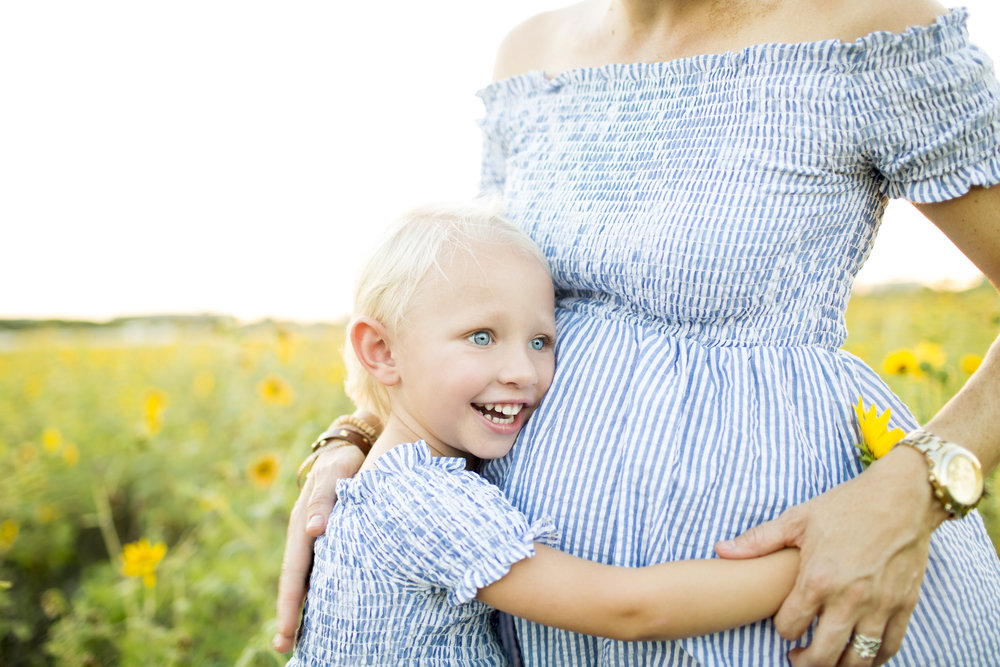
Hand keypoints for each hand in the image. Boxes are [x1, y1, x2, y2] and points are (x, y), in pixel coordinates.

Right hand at [272, 444, 365, 652]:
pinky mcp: (329, 538)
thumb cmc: (346, 460)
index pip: (295, 571)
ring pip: (308, 578)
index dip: (290, 603)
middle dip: (290, 614)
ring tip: (300, 640)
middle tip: (285, 648)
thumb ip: (325, 499)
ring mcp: (315, 537)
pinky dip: (318, 590)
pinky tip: (324, 609)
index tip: (286, 632)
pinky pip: (320, 569)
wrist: (355, 446)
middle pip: (296, 581)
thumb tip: (312, 531)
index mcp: (301, 522)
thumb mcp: (336, 472)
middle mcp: (304, 534)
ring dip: (303, 607)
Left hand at [715, 446, 945, 665]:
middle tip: (798, 658)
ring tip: (827, 661)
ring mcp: (879, 605)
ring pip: (857, 660)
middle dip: (805, 662)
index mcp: (817, 579)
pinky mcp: (904, 605)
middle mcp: (848, 599)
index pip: (789, 626)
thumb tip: (720, 550)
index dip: (781, 630)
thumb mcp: (798, 519)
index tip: (783, 624)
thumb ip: (759, 541)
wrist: (901, 496)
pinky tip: (860, 654)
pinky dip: (874, 659)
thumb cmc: (846, 505)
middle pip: (822, 655)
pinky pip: (888, 647)